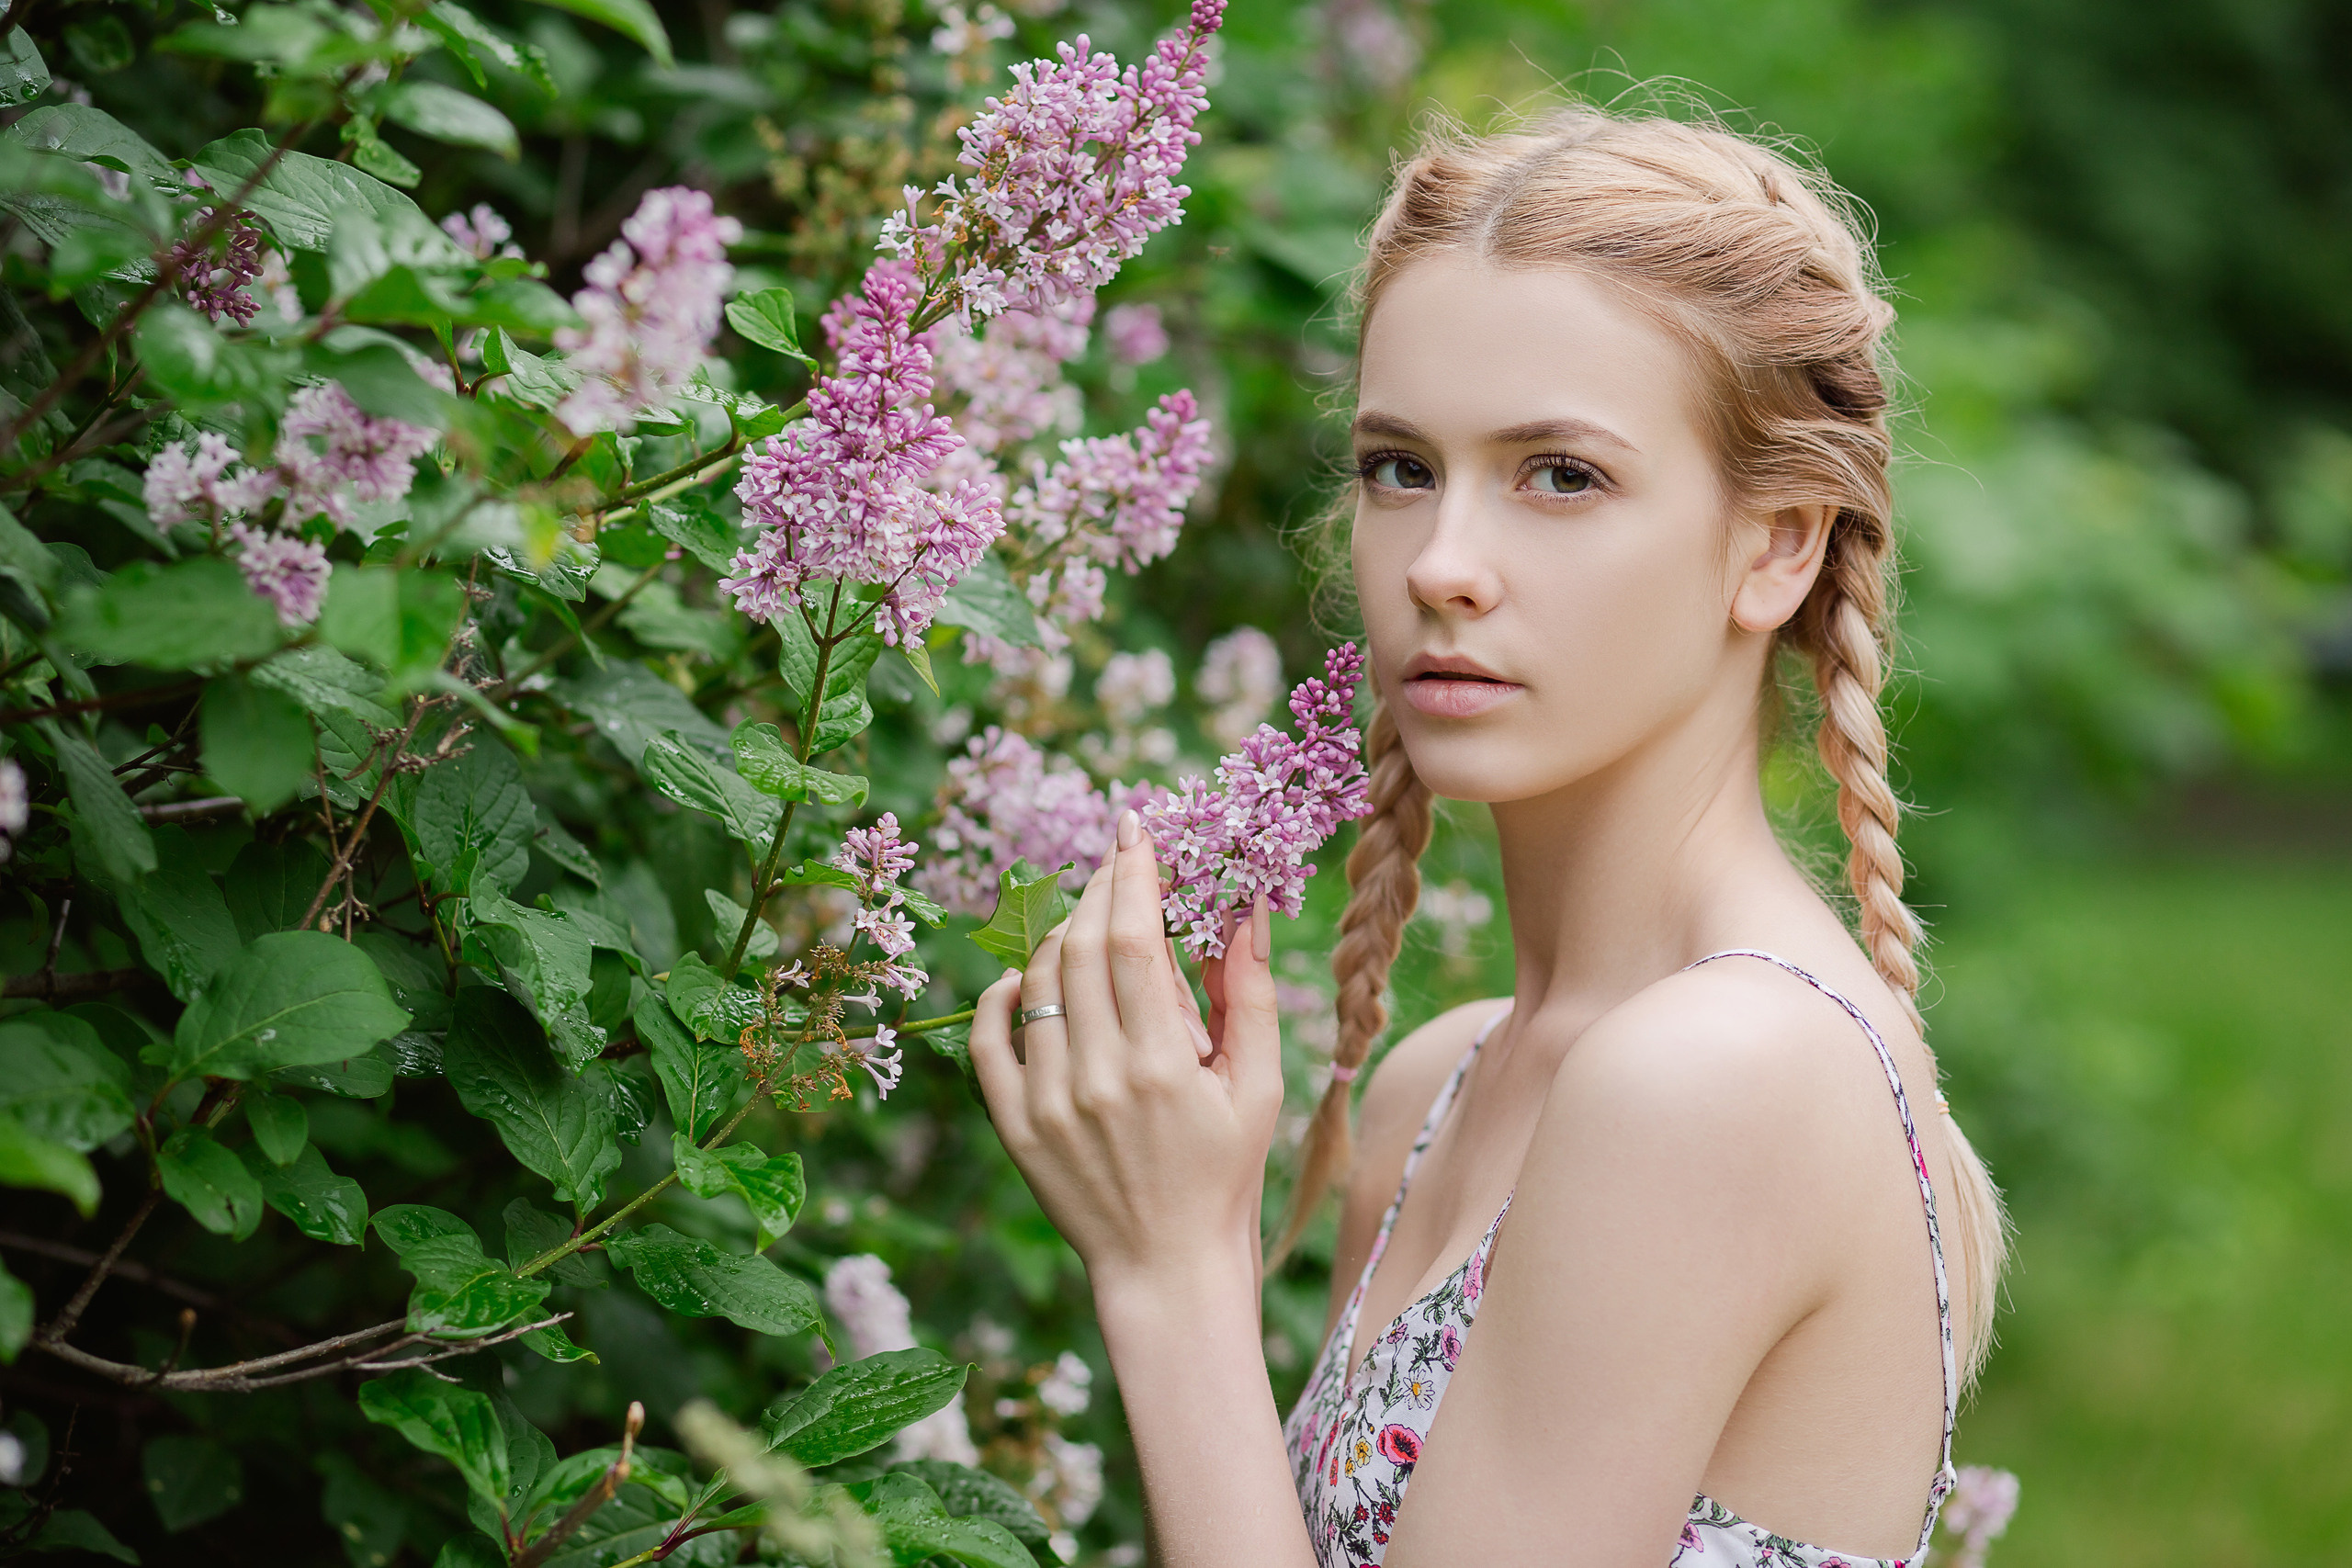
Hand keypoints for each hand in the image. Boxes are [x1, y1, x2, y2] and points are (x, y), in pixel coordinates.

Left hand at [970, 809, 1286, 1288]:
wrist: (1166, 1267)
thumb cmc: (1225, 1174)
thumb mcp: (1259, 1089)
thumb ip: (1251, 996)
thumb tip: (1246, 908)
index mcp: (1164, 1066)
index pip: (1137, 940)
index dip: (1132, 873)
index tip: (1135, 827)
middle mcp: (1097, 1079)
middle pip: (1085, 948)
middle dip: (1101, 888)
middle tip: (1117, 858)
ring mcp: (1047, 1104)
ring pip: (1038, 983)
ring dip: (1062, 936)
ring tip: (1091, 925)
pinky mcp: (1014, 1128)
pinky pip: (988, 1041)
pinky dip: (1001, 995)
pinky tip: (1025, 977)